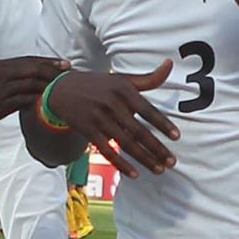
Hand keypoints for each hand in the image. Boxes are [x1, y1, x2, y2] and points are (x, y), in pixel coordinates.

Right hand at [0, 55, 70, 126]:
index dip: (47, 62)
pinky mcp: (1, 108)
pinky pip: (23, 102)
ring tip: (62, 87)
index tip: (62, 62)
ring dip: (48, 86)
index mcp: (0, 67)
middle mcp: (2, 77)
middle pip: (33, 72)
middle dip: (52, 71)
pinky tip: (46, 101)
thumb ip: (7, 71)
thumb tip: (24, 72)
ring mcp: (2, 93)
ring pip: (31, 87)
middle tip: (68, 72)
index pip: (28, 62)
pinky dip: (36, 100)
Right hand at [45, 63, 179, 176]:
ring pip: (126, 144)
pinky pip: (107, 151)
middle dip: (157, 148)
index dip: (162, 124)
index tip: (176, 137)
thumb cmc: (98, 84)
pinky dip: (121, 164)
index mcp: (123, 89)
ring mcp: (99, 119)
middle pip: (139, 131)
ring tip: (160, 169)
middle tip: (172, 162)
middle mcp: (112, 104)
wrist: (62, 88)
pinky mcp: (88, 131)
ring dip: (144, 159)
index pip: (148, 110)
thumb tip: (170, 64)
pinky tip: (134, 174)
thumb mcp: (122, 78)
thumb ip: (147, 78)